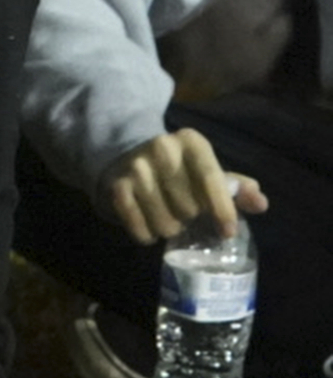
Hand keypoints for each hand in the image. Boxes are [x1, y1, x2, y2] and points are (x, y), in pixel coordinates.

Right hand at [100, 130, 266, 244]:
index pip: (212, 178)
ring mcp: (136, 166)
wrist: (126, 155)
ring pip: (165, 222)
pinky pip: (139, 227)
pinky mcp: (116, 186)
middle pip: (189, 207)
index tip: (227, 232)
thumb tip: (260, 203)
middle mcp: (162, 148)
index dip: (222, 209)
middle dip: (193, 220)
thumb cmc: (179, 170)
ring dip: (170, 230)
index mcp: (191, 142)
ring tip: (169, 221)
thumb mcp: (208, 172)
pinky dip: (147, 235)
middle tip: (189, 217)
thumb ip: (236, 188)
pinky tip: (150, 228)